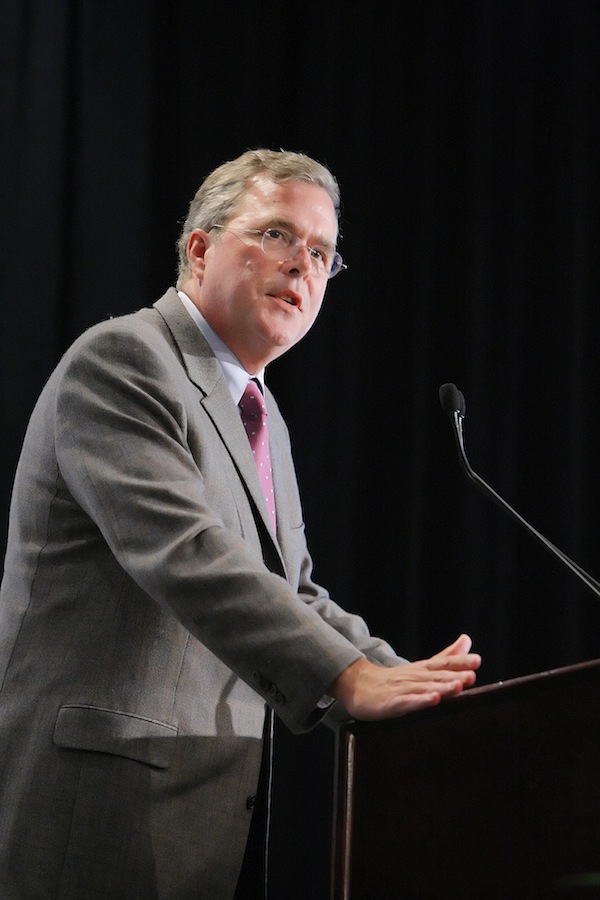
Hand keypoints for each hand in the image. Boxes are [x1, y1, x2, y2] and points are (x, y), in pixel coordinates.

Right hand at [329, 634, 480, 720]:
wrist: (357, 685)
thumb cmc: (393, 680)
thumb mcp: (421, 666)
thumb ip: (446, 656)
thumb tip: (467, 639)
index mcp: (422, 669)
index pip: (443, 663)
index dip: (460, 662)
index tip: (477, 660)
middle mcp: (413, 677)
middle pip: (436, 676)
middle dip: (455, 675)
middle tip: (472, 674)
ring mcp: (402, 689)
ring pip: (424, 687)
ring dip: (441, 687)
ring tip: (458, 686)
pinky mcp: (391, 703)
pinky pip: (407, 702)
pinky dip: (420, 701)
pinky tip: (432, 700)